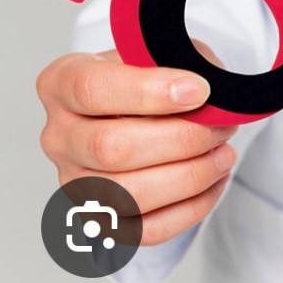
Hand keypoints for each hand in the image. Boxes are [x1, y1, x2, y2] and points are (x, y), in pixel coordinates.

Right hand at [37, 45, 234, 244]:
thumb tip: (211, 95)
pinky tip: (214, 181)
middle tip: (222, 126)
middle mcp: (59, 136)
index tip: (199, 90)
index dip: (149, 92)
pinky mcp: (100, 220)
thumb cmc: (151, 80)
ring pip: (128, 194)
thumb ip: (183, 64)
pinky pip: (145, 230)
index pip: (92, 90)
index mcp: (62, 84)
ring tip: (223, 154)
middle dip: (182, 139)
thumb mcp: (165, 53)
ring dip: (191, 175)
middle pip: (112, 149)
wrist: (146, 110)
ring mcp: (74, 183)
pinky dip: (191, 208)